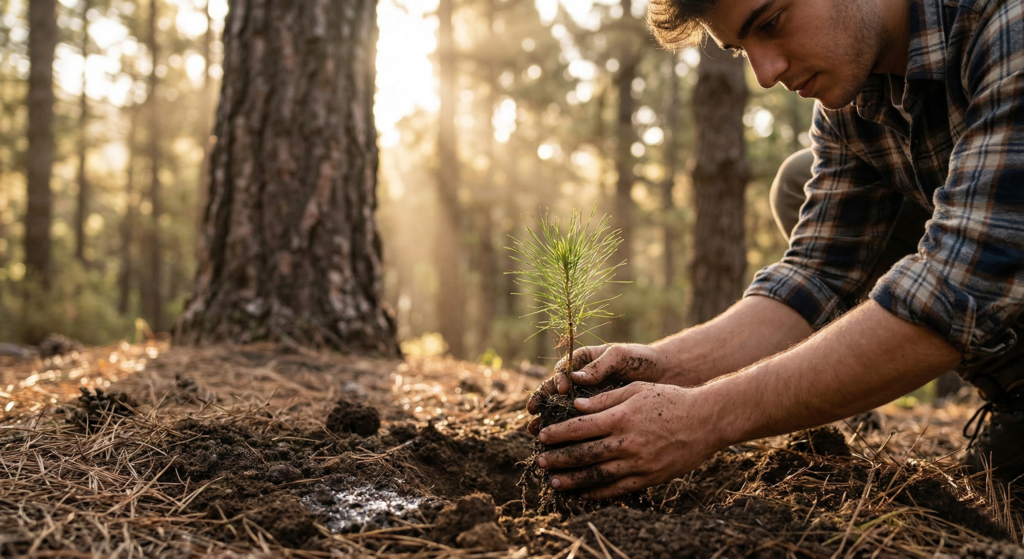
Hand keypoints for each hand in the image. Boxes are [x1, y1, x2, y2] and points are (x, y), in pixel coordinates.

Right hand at [526, 344, 664, 434]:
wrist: (663, 376)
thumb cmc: (640, 361)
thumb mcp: (621, 357)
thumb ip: (600, 365)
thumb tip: (575, 377)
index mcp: (582, 362)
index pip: (562, 371)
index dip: (557, 381)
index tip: (562, 390)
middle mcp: (579, 381)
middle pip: (554, 393)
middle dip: (542, 405)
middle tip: (533, 416)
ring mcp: (586, 399)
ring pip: (560, 410)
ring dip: (547, 422)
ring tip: (535, 434)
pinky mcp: (595, 416)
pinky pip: (577, 424)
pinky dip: (566, 435)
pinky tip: (558, 444)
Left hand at [534, 382, 722, 499]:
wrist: (706, 420)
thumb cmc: (670, 399)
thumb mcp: (636, 390)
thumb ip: (605, 399)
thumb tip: (576, 405)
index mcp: (621, 418)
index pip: (580, 428)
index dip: (558, 434)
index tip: (542, 437)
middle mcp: (627, 442)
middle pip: (584, 454)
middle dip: (559, 459)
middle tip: (541, 462)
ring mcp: (638, 463)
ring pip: (597, 475)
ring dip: (573, 480)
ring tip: (555, 482)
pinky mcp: (649, 477)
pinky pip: (618, 489)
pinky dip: (598, 493)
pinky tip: (584, 494)